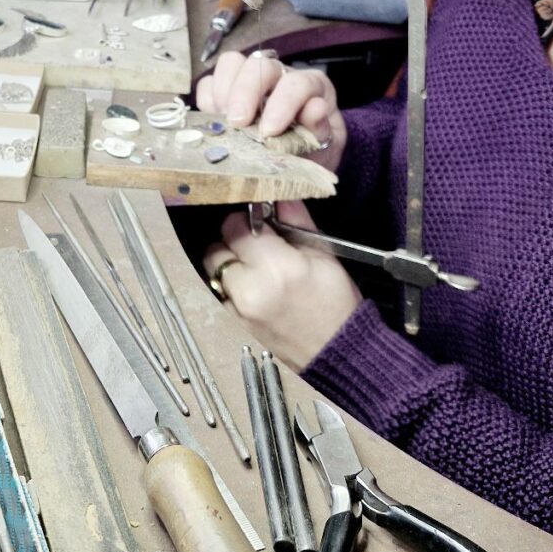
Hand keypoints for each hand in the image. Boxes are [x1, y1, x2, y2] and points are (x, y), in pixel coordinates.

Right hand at [196, 50, 345, 172]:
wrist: (303, 161)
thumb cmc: (315, 150)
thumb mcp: (327, 145)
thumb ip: (321, 128)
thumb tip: (315, 108)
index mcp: (311, 86)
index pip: (296, 82)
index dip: (283, 102)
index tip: (269, 130)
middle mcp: (280, 75)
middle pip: (258, 64)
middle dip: (245, 92)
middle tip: (238, 122)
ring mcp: (250, 80)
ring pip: (231, 64)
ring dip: (223, 92)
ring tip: (225, 123)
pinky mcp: (226, 92)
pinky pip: (208, 84)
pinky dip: (207, 102)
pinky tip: (215, 123)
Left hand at [205, 201, 360, 370]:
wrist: (338, 354)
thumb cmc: (336, 305)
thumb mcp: (325, 256)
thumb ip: (297, 221)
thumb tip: (279, 196)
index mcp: (277, 268)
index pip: (237, 227)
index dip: (247, 220)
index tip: (259, 222)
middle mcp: (250, 290)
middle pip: (218, 247)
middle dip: (234, 240)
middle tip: (256, 245)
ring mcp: (238, 310)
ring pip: (214, 270)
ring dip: (229, 262)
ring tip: (255, 267)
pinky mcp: (233, 323)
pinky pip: (219, 291)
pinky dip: (231, 284)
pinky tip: (255, 287)